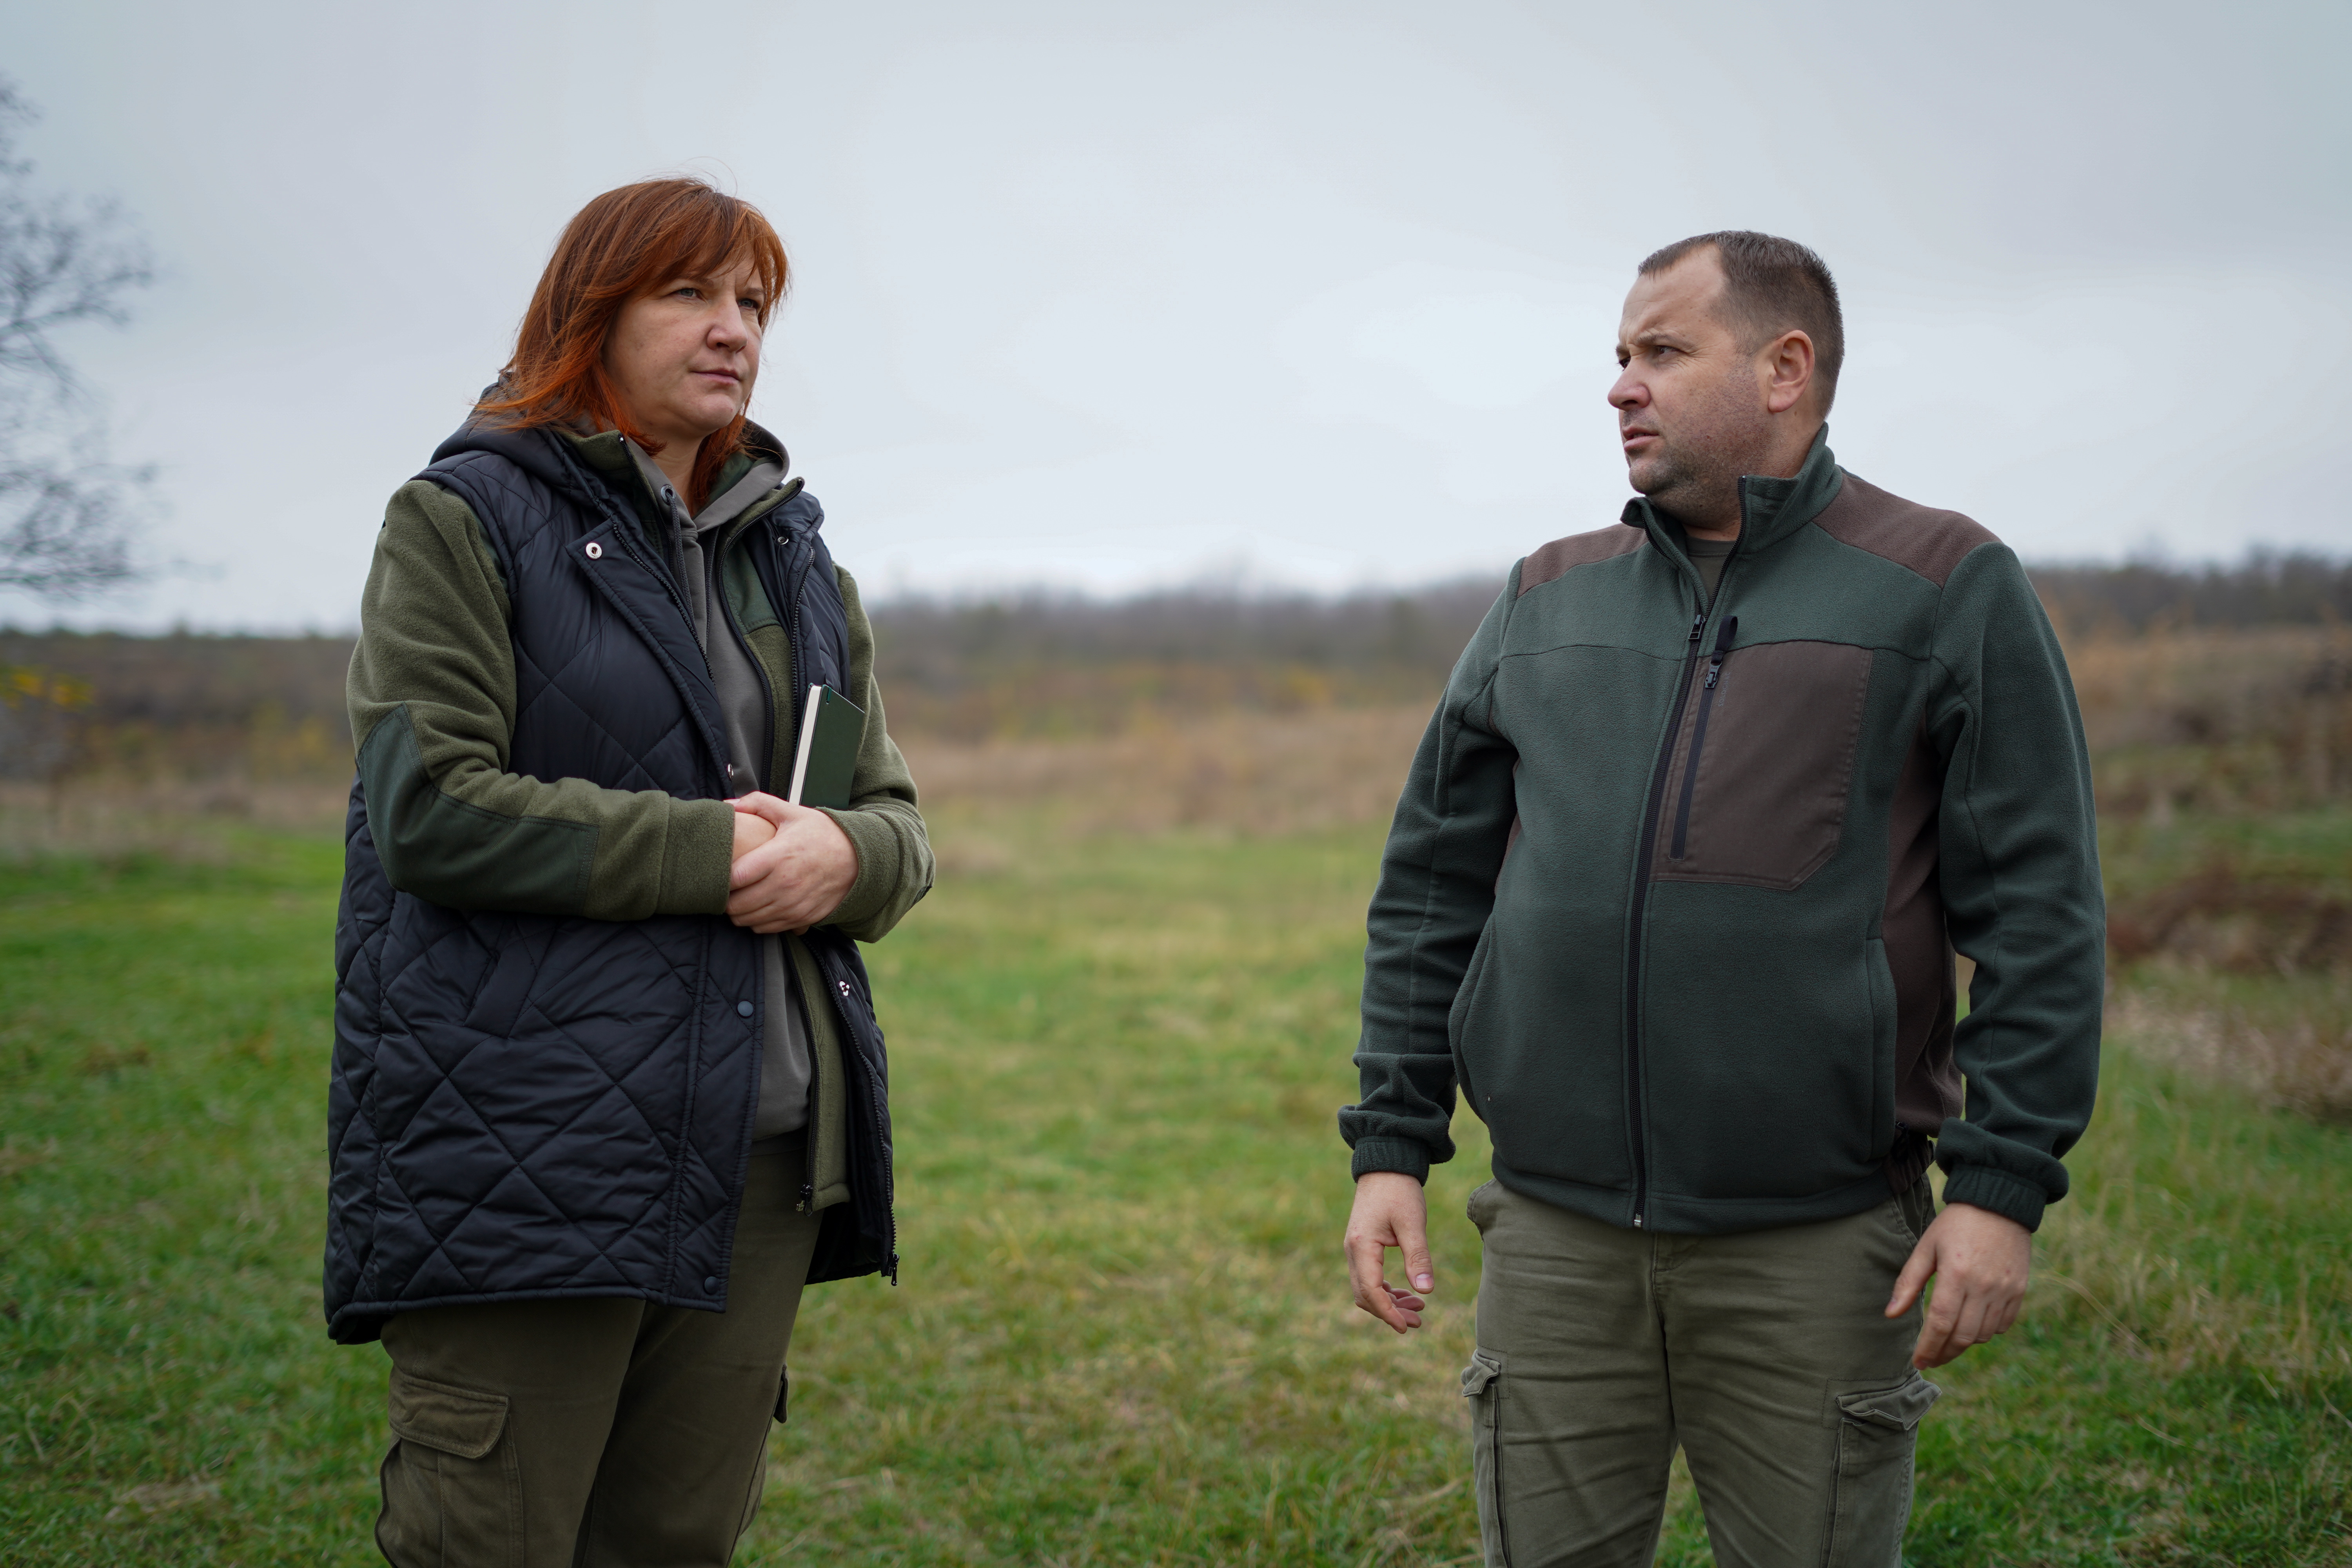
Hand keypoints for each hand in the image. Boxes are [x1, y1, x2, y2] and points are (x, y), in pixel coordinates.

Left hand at [725, 792, 857, 933]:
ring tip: (741, 898)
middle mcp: (785, 885)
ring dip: (739, 912)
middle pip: (737, 905)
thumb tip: (727, 804)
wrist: (859, 859)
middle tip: (727, 889)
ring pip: (749, 921)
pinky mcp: (802, 918)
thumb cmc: (822, 833)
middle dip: (726, 899)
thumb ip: (757, 804)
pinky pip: (767, 929)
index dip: (721, 879)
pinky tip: (759, 907)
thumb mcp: (792, 812)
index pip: (735, 878)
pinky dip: (757, 922)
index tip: (720, 872)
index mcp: (778, 856)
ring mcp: (794, 905)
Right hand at [1345, 1172, 1433, 1334]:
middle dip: (1389, 1312)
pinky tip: (1404, 1291)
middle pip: (1365, 1295)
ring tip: (1417, 1309)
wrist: (1385, 1165)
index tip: (1406, 1327)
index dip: (1388, 1312)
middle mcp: (1353, 1251)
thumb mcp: (1413, 1223)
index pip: (1371, 1291)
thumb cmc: (1399, 1191)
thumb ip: (1418, 1257)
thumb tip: (1426, 1291)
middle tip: (1417, 1322)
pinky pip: (1368, 1276)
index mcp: (1362, 1247)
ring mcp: (1355, 1249)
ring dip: (1388, 1302)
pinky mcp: (1362, 1245)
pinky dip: (1384, 1289)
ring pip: (1365, 1288)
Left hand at [1885, 1200, 2031, 1367]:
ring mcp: (2005, 1290)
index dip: (1928, 1347)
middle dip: (1944, 1353)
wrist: (1999, 1204)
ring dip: (1963, 1344)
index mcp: (1956, 1274)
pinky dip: (1985, 1332)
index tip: (1918, 1361)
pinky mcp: (2019, 1291)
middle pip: (1963, 1336)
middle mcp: (1984, 1286)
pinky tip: (1971, 1327)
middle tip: (1930, 1359)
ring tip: (1946, 1343)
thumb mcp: (1926, 1247)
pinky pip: (2003, 1325)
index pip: (1941, 1323)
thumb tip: (1890, 1314)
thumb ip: (1908, 1282)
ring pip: (1983, 1334)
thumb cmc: (1955, 1225)